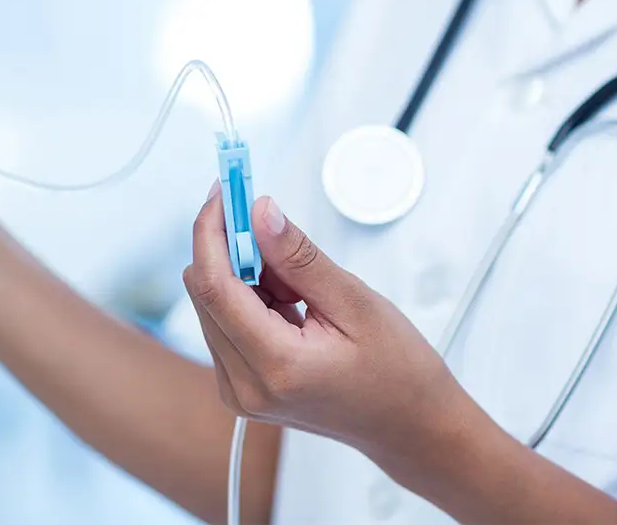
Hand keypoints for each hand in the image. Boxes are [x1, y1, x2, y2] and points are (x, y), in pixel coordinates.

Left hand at [181, 189, 476, 459]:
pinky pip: (223, 325)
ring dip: (243, 278)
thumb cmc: (399, 372)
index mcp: (276, 366)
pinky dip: (248, 300)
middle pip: (205, 293)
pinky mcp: (239, 388)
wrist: (411, 427)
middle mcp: (245, 385)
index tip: (223, 190)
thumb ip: (300, 257)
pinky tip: (291, 304)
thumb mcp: (356, 302)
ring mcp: (238, 392)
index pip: (213, 284)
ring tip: (300, 287)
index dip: (212, 230)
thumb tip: (259, 213)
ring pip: (211, 306)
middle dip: (230, 249)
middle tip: (270, 225)